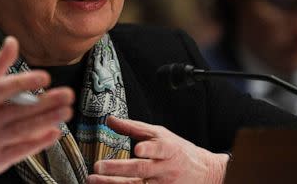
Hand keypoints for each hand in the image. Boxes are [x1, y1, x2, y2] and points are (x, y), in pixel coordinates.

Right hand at [0, 36, 74, 182]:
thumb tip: (12, 41)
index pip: (0, 89)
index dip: (22, 82)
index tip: (44, 77)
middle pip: (18, 111)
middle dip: (45, 103)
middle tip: (67, 94)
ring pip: (22, 131)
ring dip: (47, 120)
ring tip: (66, 110)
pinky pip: (22, 150)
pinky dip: (40, 141)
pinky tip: (55, 131)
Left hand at [87, 116, 227, 183]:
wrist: (203, 173)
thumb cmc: (177, 150)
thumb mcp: (159, 134)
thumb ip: (134, 128)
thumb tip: (109, 119)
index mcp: (166, 149)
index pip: (158, 149)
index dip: (149, 149)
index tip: (138, 149)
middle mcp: (164, 169)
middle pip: (141, 170)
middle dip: (119, 169)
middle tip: (98, 166)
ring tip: (93, 180)